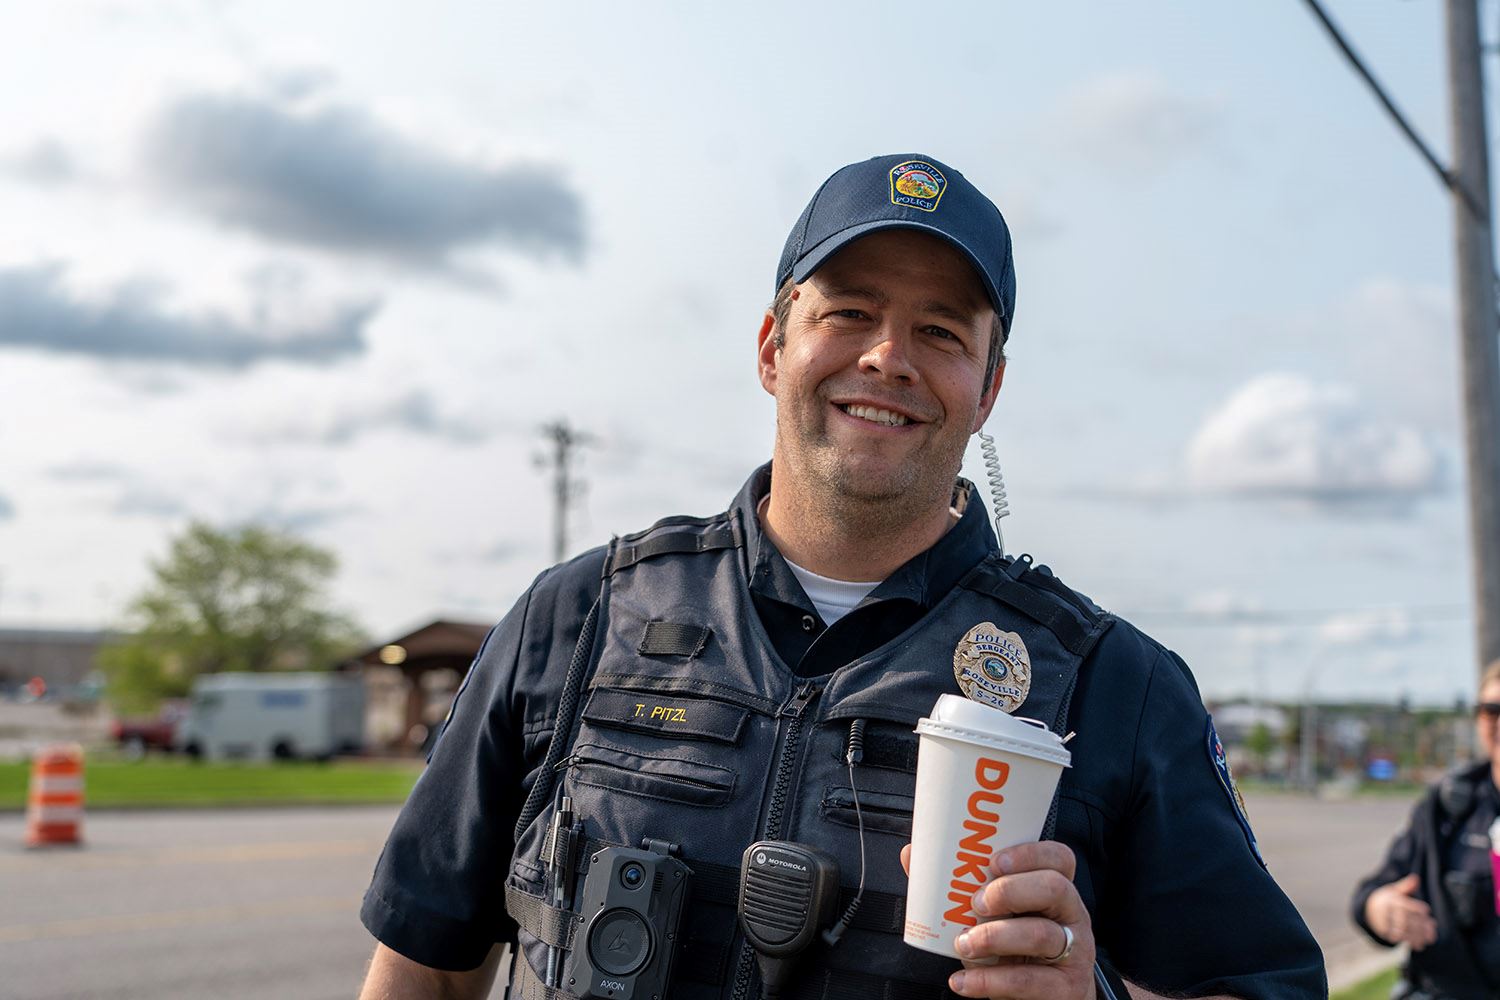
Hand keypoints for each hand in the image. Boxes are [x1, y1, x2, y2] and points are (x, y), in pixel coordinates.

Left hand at [901, 842, 1095, 999]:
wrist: (1040, 997)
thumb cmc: (1012, 946)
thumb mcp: (990, 915)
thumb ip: (954, 885)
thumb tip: (912, 855)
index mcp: (1055, 888)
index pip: (1058, 858)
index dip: (1029, 854)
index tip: (993, 861)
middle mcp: (1070, 915)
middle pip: (1054, 888)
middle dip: (1010, 891)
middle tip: (975, 903)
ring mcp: (1073, 952)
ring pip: (1042, 935)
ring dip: (994, 937)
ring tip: (964, 943)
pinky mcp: (1065, 989)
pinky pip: (1029, 982)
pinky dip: (989, 982)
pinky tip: (964, 981)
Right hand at [1364, 874, 1436, 949]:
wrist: (1368, 908)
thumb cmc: (1388, 899)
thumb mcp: (1394, 890)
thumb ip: (1406, 886)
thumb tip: (1415, 878)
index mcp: (1390, 899)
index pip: (1405, 904)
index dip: (1416, 907)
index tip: (1427, 910)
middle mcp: (1386, 910)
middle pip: (1405, 919)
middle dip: (1420, 925)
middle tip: (1432, 930)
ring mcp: (1384, 921)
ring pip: (1402, 930)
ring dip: (1417, 936)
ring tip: (1429, 940)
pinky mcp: (1384, 931)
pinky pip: (1398, 938)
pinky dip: (1410, 942)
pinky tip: (1420, 945)